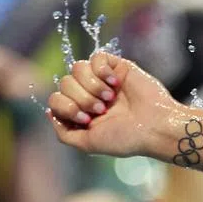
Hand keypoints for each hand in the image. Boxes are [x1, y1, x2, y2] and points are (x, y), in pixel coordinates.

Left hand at [47, 52, 177, 157]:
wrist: (153, 126)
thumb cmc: (125, 138)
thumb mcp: (88, 144)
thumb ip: (64, 133)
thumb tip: (49, 113)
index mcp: (81, 112)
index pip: (56, 99)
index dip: (66, 107)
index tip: (87, 120)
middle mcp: (89, 95)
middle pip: (64, 83)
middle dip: (81, 98)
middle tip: (101, 110)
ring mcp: (101, 79)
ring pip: (77, 68)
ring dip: (92, 86)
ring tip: (110, 98)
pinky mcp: (116, 66)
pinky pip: (96, 57)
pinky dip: (102, 71)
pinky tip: (115, 84)